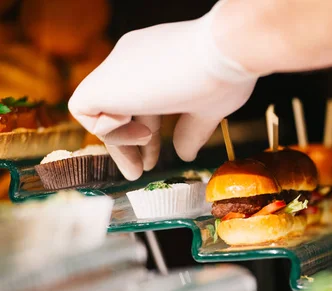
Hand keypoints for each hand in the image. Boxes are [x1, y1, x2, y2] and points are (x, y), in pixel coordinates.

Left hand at [68, 3, 258, 179]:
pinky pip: (82, 109)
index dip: (144, 130)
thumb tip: (185, 154)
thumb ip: (192, 131)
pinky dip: (109, 132)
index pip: (139, 97)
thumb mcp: (208, 109)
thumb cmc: (223, 76)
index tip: (153, 159)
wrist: (223, 52)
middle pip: (118, 106)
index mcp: (156, 61)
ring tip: (143, 162)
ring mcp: (116, 68)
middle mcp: (132, 60)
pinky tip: (141, 134)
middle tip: (141, 172)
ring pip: (98, 109)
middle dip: (127, 144)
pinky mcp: (102, 82)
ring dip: (119, 141)